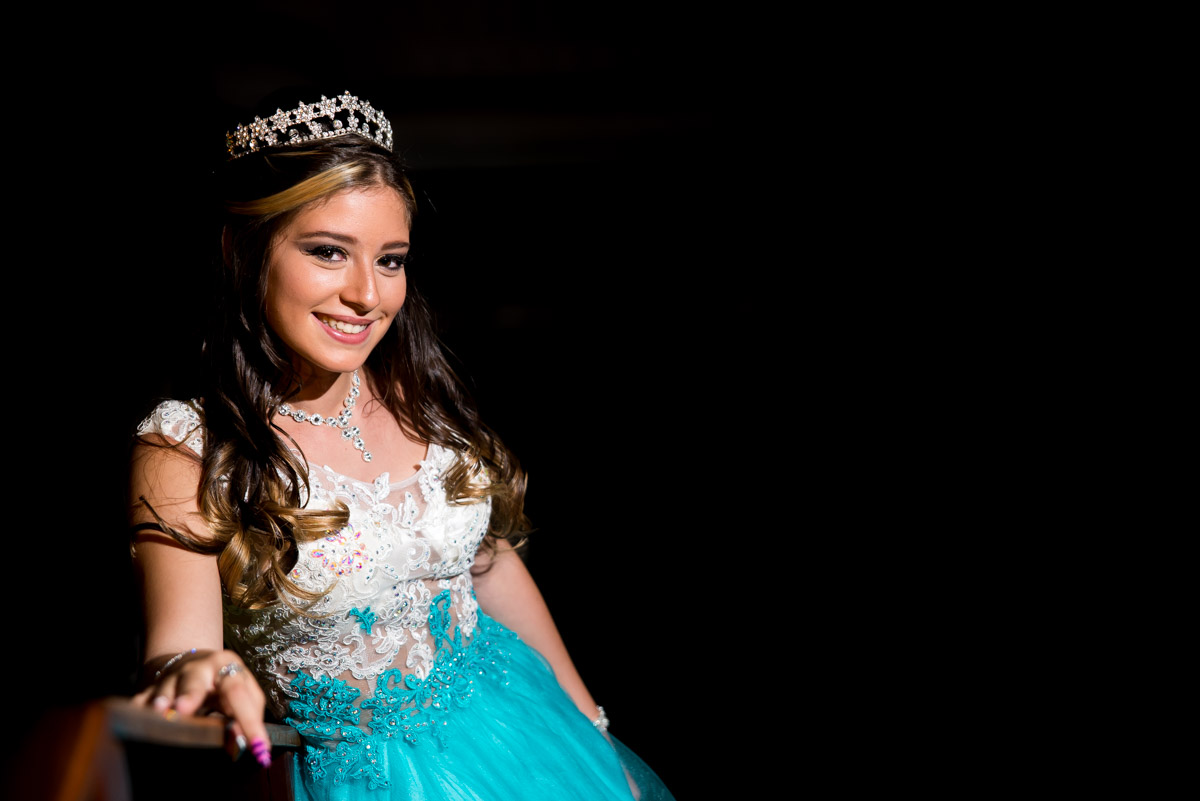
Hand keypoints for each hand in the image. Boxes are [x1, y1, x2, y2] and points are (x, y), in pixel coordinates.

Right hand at [132, 649, 271, 766]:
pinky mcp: (150, 688)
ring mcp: (171, 677)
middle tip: (184, 708)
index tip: (256, 746)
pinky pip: (142, 699)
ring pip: (164, 688)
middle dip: (190, 693)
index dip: (248, 720)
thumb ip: (248, 712)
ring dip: (162, 701)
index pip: (238, 693)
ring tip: (160, 710)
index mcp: (226, 667)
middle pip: (194, 679)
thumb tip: (241, 739)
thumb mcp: (242, 691)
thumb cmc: (224, 685)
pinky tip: (140, 716)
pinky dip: (140, 709)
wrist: (193, 664)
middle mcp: (197, 668)